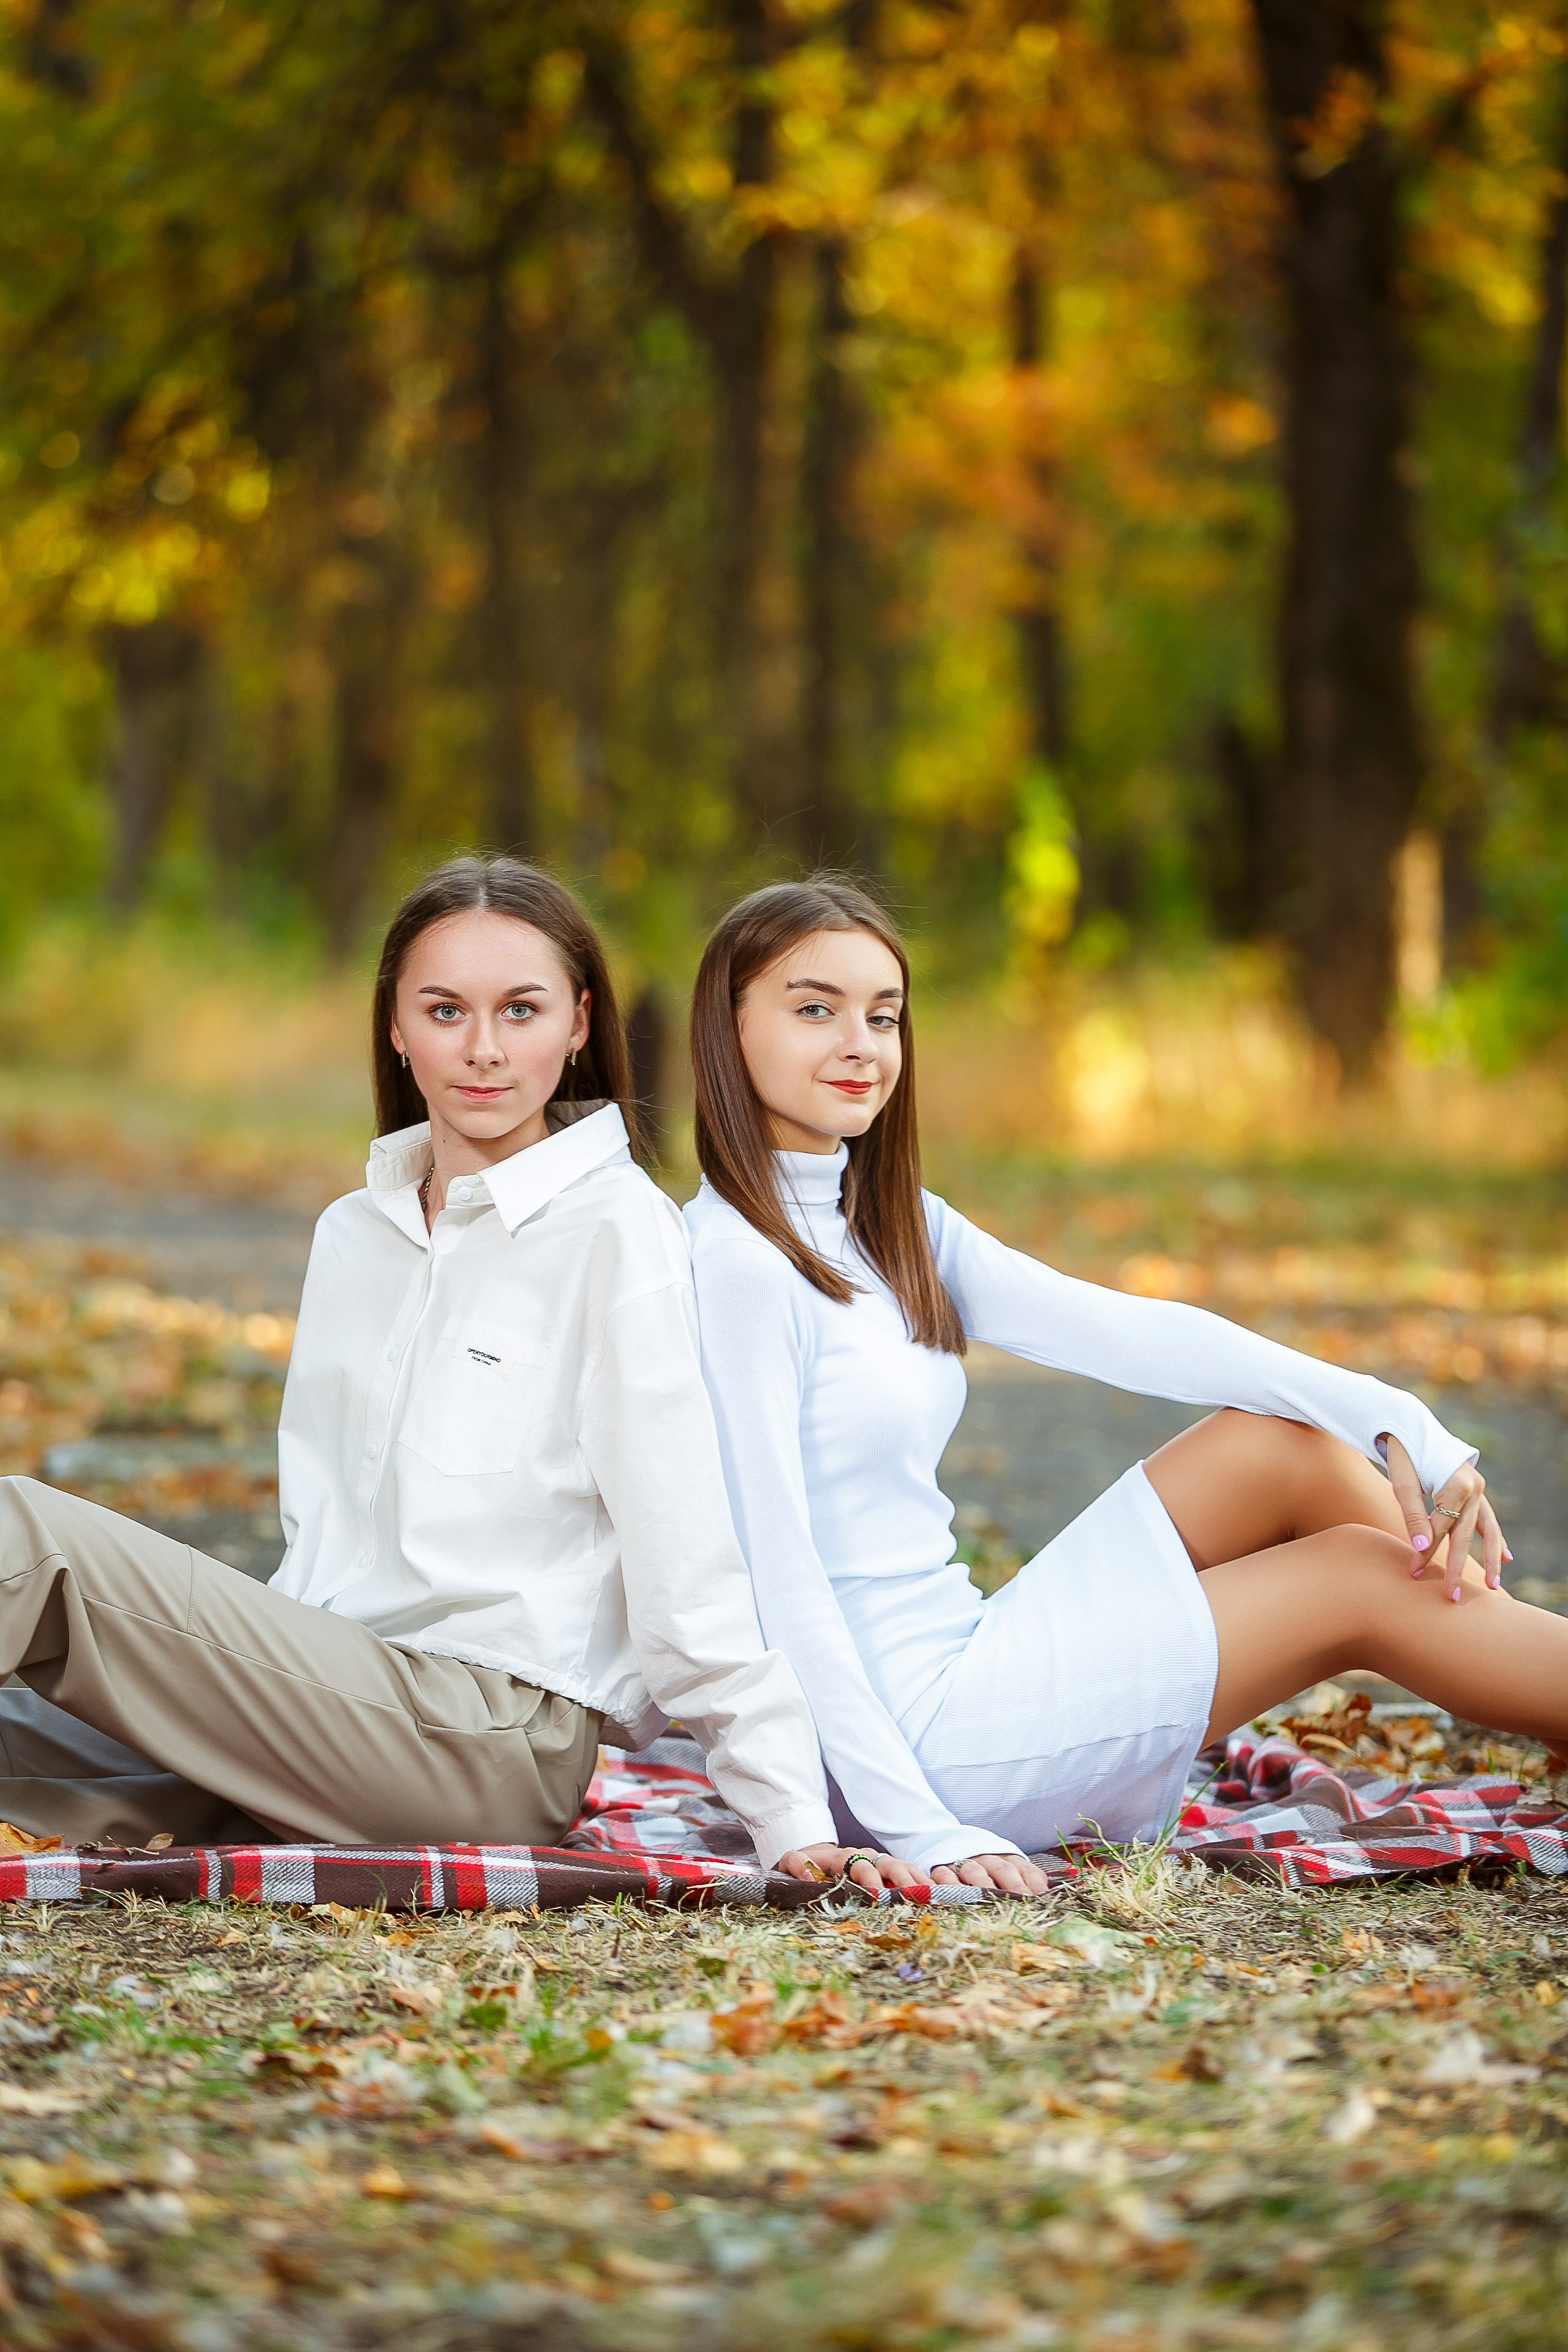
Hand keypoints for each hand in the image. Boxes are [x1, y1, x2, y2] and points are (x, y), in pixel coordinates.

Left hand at [774, 1843, 930, 1894]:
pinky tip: (933, 1894)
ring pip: (901, 1866)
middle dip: (901, 1880)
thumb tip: (808, 1875)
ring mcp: (877, 1861)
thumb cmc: (803, 1866)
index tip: (878, 1896)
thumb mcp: (790, 1861)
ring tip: (931, 1895)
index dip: (870, 1879)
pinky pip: (906, 1873)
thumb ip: (795, 1864)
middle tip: (913, 1897)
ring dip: (916, 1880)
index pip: (859, 1864)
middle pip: (887, 1863)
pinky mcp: (885, 1869)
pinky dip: (919, 1882)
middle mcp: (864, 1856)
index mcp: (842, 1856)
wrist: (812, 1858)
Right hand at [930, 1852, 1053, 1895]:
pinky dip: (949, 1886)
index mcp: (1007, 1857)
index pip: (1026, 1869)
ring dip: (983, 1886)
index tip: (1043, 1899)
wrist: (947, 1840)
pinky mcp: (941, 1867)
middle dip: (1014, 1887)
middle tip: (1022, 1902)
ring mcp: (964, 1861)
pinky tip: (956, 1898)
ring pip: (974, 1872)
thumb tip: (1050, 1895)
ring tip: (990, 1901)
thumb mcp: (1007, 1867)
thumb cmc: (985, 1864)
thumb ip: (1027, 1878)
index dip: (1035, 1884)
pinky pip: (945, 1876)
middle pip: (1003, 1870)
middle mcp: (987, 1857)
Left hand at [1384, 1433, 1508, 1599]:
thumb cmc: (1403, 1455)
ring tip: (1494, 1587)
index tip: (1412, 1572)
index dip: (1426, 1551)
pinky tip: (1506, 1558)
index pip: (1440, 1528)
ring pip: (1487, 1531)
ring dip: (1489, 1560)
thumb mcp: (1402, 1482)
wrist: (1411, 1428)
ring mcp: (1479, 1490)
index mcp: (1456, 1483)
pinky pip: (1490, 1520)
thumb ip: (1412, 1515)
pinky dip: (1497, 1539)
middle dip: (1458, 1567)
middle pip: (1465, 1535)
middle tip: (1452, 1596)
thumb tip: (1419, 1548)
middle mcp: (1474, 1488)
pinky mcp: (1477, 1492)